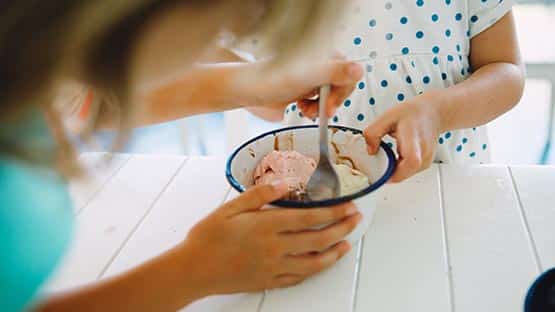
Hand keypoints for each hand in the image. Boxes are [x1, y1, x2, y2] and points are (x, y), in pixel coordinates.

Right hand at [179, 181, 360, 295]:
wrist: (192, 270)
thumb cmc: (207, 237)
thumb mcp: (230, 208)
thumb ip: (259, 195)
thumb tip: (284, 183)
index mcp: (266, 226)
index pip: (309, 218)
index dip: (333, 212)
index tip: (348, 206)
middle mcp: (274, 248)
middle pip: (318, 239)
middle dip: (341, 228)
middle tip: (355, 220)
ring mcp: (273, 267)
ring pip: (313, 262)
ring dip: (334, 252)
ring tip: (346, 244)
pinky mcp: (268, 281)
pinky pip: (298, 278)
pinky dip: (313, 270)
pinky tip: (320, 264)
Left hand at [241, 60, 362, 118]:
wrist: (248, 90)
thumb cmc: (273, 80)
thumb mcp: (309, 76)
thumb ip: (335, 73)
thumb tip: (359, 69)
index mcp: (323, 55)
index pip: (349, 75)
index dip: (342, 94)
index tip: (330, 107)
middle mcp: (319, 63)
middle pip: (340, 86)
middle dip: (330, 102)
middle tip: (320, 112)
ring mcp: (311, 75)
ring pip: (329, 95)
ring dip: (320, 107)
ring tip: (305, 110)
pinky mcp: (303, 87)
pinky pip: (317, 100)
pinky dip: (312, 108)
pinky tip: (301, 107)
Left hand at [363, 92, 443, 182]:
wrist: (432, 113)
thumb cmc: (412, 114)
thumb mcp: (387, 117)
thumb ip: (373, 133)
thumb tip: (370, 151)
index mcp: (414, 138)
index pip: (412, 160)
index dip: (395, 171)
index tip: (380, 170)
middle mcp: (424, 152)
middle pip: (405, 172)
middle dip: (387, 171)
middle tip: (378, 162)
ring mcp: (426, 160)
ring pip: (405, 175)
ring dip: (392, 170)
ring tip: (388, 156)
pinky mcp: (425, 164)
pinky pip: (407, 172)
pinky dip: (398, 168)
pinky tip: (395, 157)